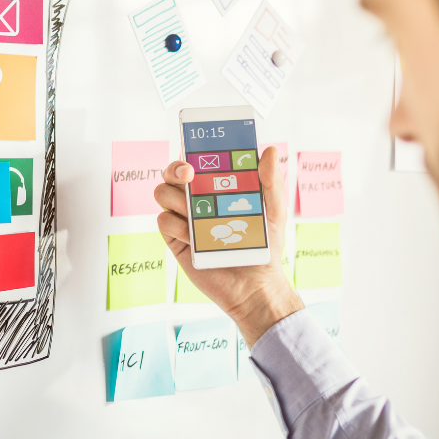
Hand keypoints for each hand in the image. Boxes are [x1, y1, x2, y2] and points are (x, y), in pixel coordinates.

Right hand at [154, 146, 303, 345]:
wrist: (254, 288)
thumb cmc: (266, 249)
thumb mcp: (275, 212)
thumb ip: (271, 182)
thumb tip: (270, 151)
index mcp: (217, 189)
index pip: (197, 161)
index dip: (191, 152)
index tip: (197, 152)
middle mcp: (196, 200)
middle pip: (172, 174)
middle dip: (174, 168)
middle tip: (189, 174)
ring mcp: (184, 219)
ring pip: (163, 194)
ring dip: (177, 198)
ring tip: (198, 213)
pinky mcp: (176, 240)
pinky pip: (164, 221)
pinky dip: (177, 225)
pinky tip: (195, 236)